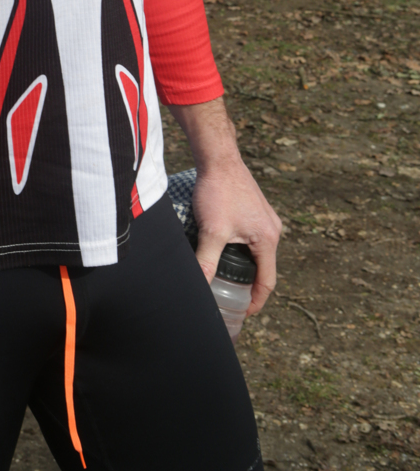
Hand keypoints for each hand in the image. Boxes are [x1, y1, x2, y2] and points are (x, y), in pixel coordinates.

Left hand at [191, 157, 281, 316]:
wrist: (218, 157)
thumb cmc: (218, 191)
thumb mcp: (212, 230)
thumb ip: (207, 261)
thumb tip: (198, 287)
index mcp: (268, 239)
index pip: (268, 282)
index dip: (256, 301)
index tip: (243, 313)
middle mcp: (272, 230)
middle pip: (264, 268)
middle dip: (250, 286)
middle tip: (232, 299)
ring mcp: (265, 218)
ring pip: (257, 252)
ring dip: (245, 267)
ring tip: (227, 279)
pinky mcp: (255, 209)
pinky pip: (252, 238)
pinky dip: (242, 250)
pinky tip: (225, 250)